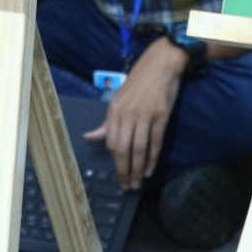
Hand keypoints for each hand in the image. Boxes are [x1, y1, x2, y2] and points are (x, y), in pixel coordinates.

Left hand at [84, 38, 185, 188]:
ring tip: (138, 183)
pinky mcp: (161, 117)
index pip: (111, 142)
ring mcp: (145, 116)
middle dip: (124, 171)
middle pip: (123, 149)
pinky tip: (150, 170)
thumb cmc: (139, 82)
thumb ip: (107, 122)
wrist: (161, 64)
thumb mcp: (119, 99)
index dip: (115, 160)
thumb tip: (90, 137)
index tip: (120, 172)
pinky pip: (155, 142)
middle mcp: (127, 115)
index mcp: (114, 110)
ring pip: (139, 149)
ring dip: (137, 169)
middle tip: (127, 186)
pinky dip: (152, 158)